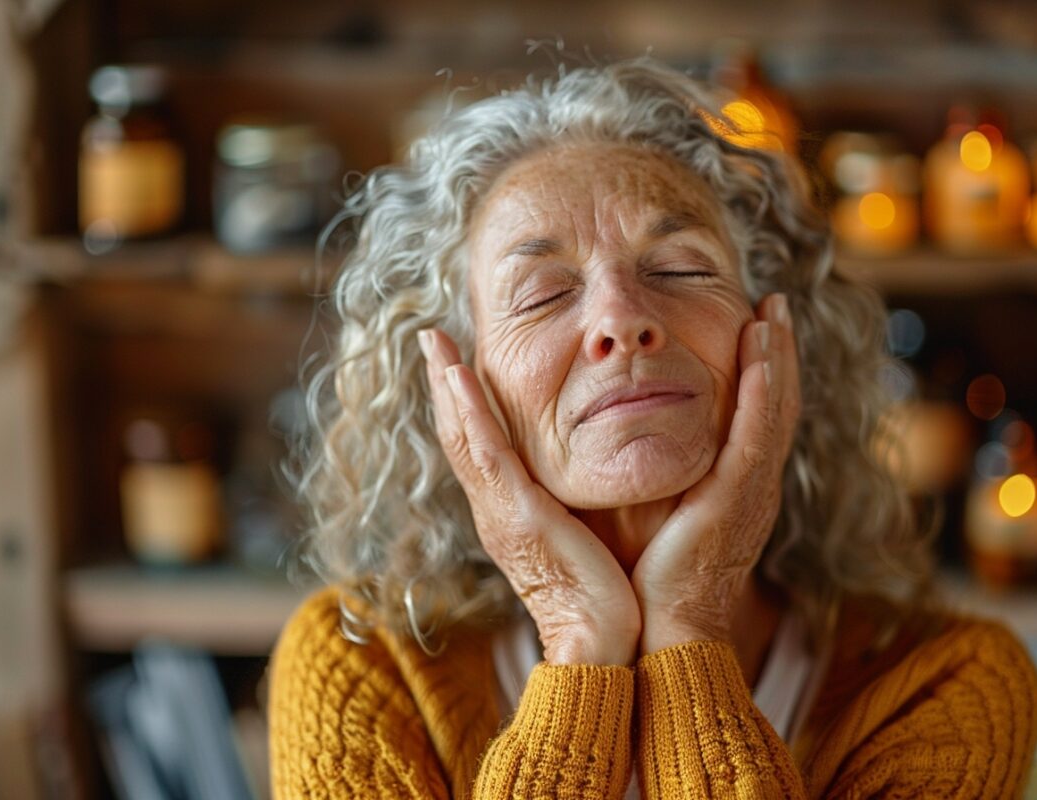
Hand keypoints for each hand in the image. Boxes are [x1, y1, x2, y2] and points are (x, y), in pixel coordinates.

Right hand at [419, 329, 640, 665]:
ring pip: (463, 435)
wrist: (601, 643)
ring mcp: (500, 511)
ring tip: (435, 340)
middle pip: (459, 434)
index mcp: (510, 512)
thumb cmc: (604, 595)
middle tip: (432, 337)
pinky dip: (469, 411)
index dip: (464, 404)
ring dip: (446, 384)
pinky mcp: (517, 514)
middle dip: (444, 383)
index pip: (480, 446)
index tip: (456, 362)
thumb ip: (574, 507)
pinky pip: (485, 452)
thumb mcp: (583, 538)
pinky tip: (458, 374)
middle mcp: (495, 509)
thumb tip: (586, 483)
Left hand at [631, 293, 800, 652]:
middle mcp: (755, 485)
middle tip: (772, 305)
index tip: (753, 327)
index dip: (762, 372)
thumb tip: (629, 438)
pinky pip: (757, 432)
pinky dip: (763, 388)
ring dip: (776, 356)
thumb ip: (659, 476)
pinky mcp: (739, 496)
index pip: (758, 417)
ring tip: (770, 311)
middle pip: (777, 404)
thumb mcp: (661, 515)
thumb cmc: (651, 580)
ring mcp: (752, 490)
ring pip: (775, 409)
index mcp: (738, 489)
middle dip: (778, 352)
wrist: (661, 631)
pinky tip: (759, 350)